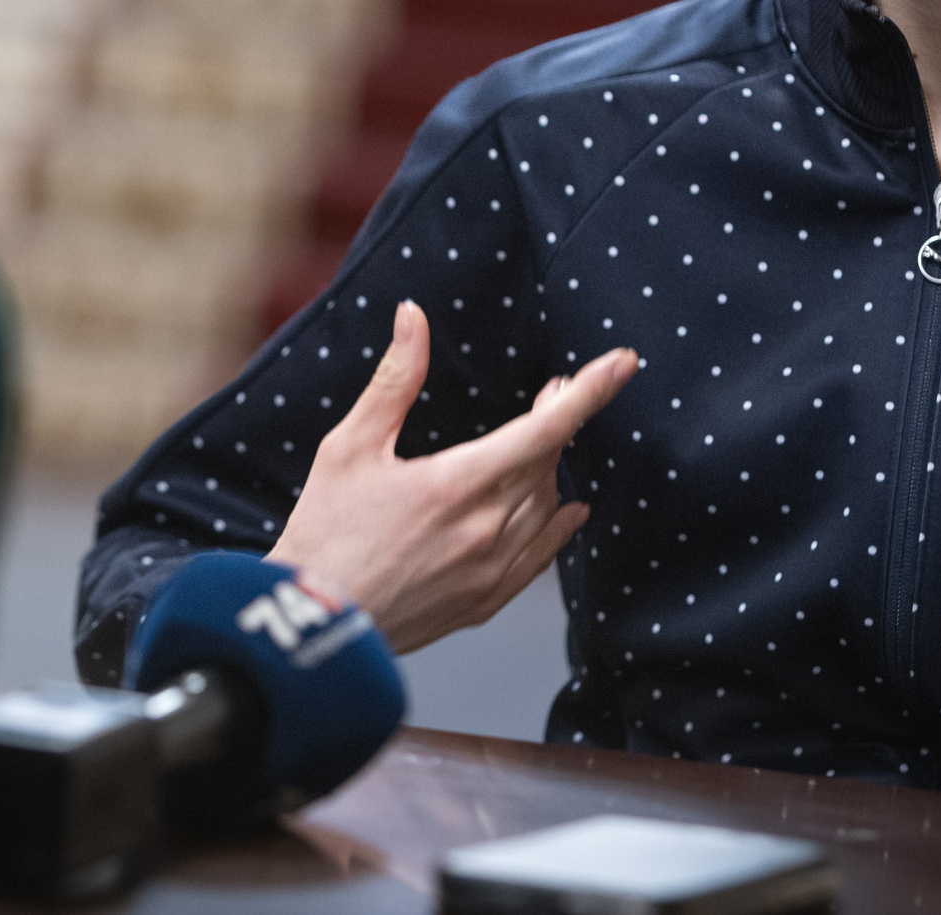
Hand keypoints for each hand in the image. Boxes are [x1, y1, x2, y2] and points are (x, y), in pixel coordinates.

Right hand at [267, 299, 636, 655]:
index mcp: (457, 485)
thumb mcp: (349, 446)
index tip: (624, 362)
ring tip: (542, 440)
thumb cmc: (324, 532)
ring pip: (547, 506)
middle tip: (551, 391)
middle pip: (549, 462)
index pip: (546, 429)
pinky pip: (541, 556)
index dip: (590, 391)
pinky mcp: (486, 602)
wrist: (316, 623)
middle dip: (558, 418)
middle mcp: (487, 530)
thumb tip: (414, 317)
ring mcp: (492, 571)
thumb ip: (395, 380)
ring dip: (550, 467)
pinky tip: (567, 511)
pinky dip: (558, 525)